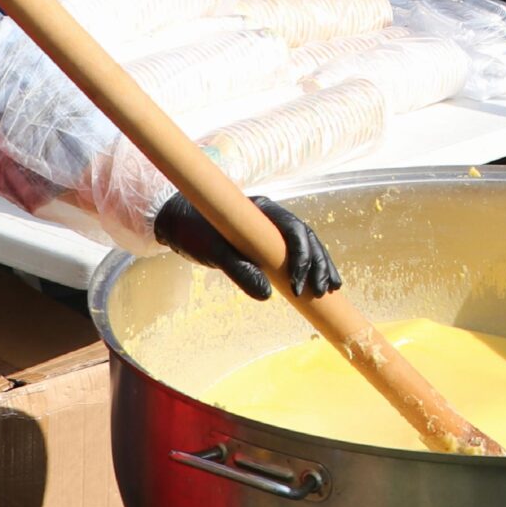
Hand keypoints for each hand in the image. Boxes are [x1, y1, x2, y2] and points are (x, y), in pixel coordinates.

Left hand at [153, 192, 340, 300]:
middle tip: (321, 291)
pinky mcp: (264, 243)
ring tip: (330, 289)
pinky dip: (307, 267)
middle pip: (307, 237)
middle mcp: (271, 216)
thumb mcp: (212, 251)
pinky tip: (317, 284)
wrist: (175, 221)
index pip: (294, 229)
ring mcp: (270, 228)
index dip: (301, 257)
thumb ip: (239, 271)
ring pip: (306, 245)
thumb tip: (267, 295)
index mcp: (262, 210)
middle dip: (317, 264)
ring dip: (319, 266)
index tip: (297, 284)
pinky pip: (292, 253)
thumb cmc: (192, 231)